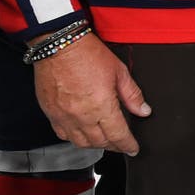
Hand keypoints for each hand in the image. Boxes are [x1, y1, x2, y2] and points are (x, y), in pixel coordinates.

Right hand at [34, 34, 150, 154]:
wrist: (59, 45)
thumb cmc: (89, 54)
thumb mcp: (119, 71)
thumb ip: (132, 94)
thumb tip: (143, 110)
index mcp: (101, 106)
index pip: (118, 135)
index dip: (128, 145)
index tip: (133, 149)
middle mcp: (82, 116)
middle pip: (100, 142)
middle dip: (113, 146)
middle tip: (121, 144)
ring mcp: (64, 116)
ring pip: (80, 142)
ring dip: (94, 145)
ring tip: (104, 141)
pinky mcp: (51, 113)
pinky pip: (62, 134)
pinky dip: (74, 138)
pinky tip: (82, 134)